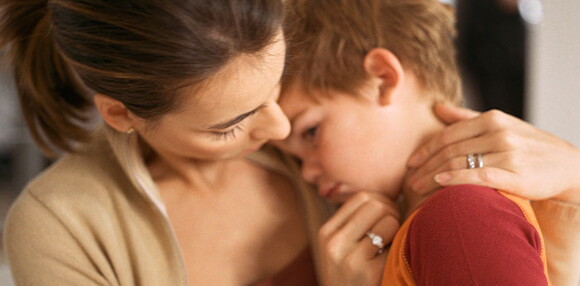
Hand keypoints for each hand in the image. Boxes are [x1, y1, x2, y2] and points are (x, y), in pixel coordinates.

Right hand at [318, 192, 399, 285]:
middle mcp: (334, 242)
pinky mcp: (367, 272)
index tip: (389, 216)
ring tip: (393, 245)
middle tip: (397, 229)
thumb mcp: (342, 250)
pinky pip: (395, 243)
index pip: (362, 197)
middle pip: (375, 204)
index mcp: (327, 233)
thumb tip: (387, 197)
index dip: (382, 201)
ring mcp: (349, 258)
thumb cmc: (354, 279)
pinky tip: (393, 261)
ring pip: (388, 220)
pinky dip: (399, 249)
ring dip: (398, 230)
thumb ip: (356, 223)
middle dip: (393, 212)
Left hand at [406, 103, 579, 203]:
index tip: (410, 162)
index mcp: (491, 119)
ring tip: (416, 189)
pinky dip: (456, 179)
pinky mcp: (516, 174)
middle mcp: (498, 133)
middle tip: (408, 181)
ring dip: (433, 177)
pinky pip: (479, 176)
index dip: (426, 149)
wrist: (567, 165)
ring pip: (459, 163)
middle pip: (450, 150)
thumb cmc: (528, 145)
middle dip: (425, 166)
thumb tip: (437, 107)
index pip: (448, 134)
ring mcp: (508, 153)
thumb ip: (466, 118)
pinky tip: (440, 184)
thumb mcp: (501, 125)